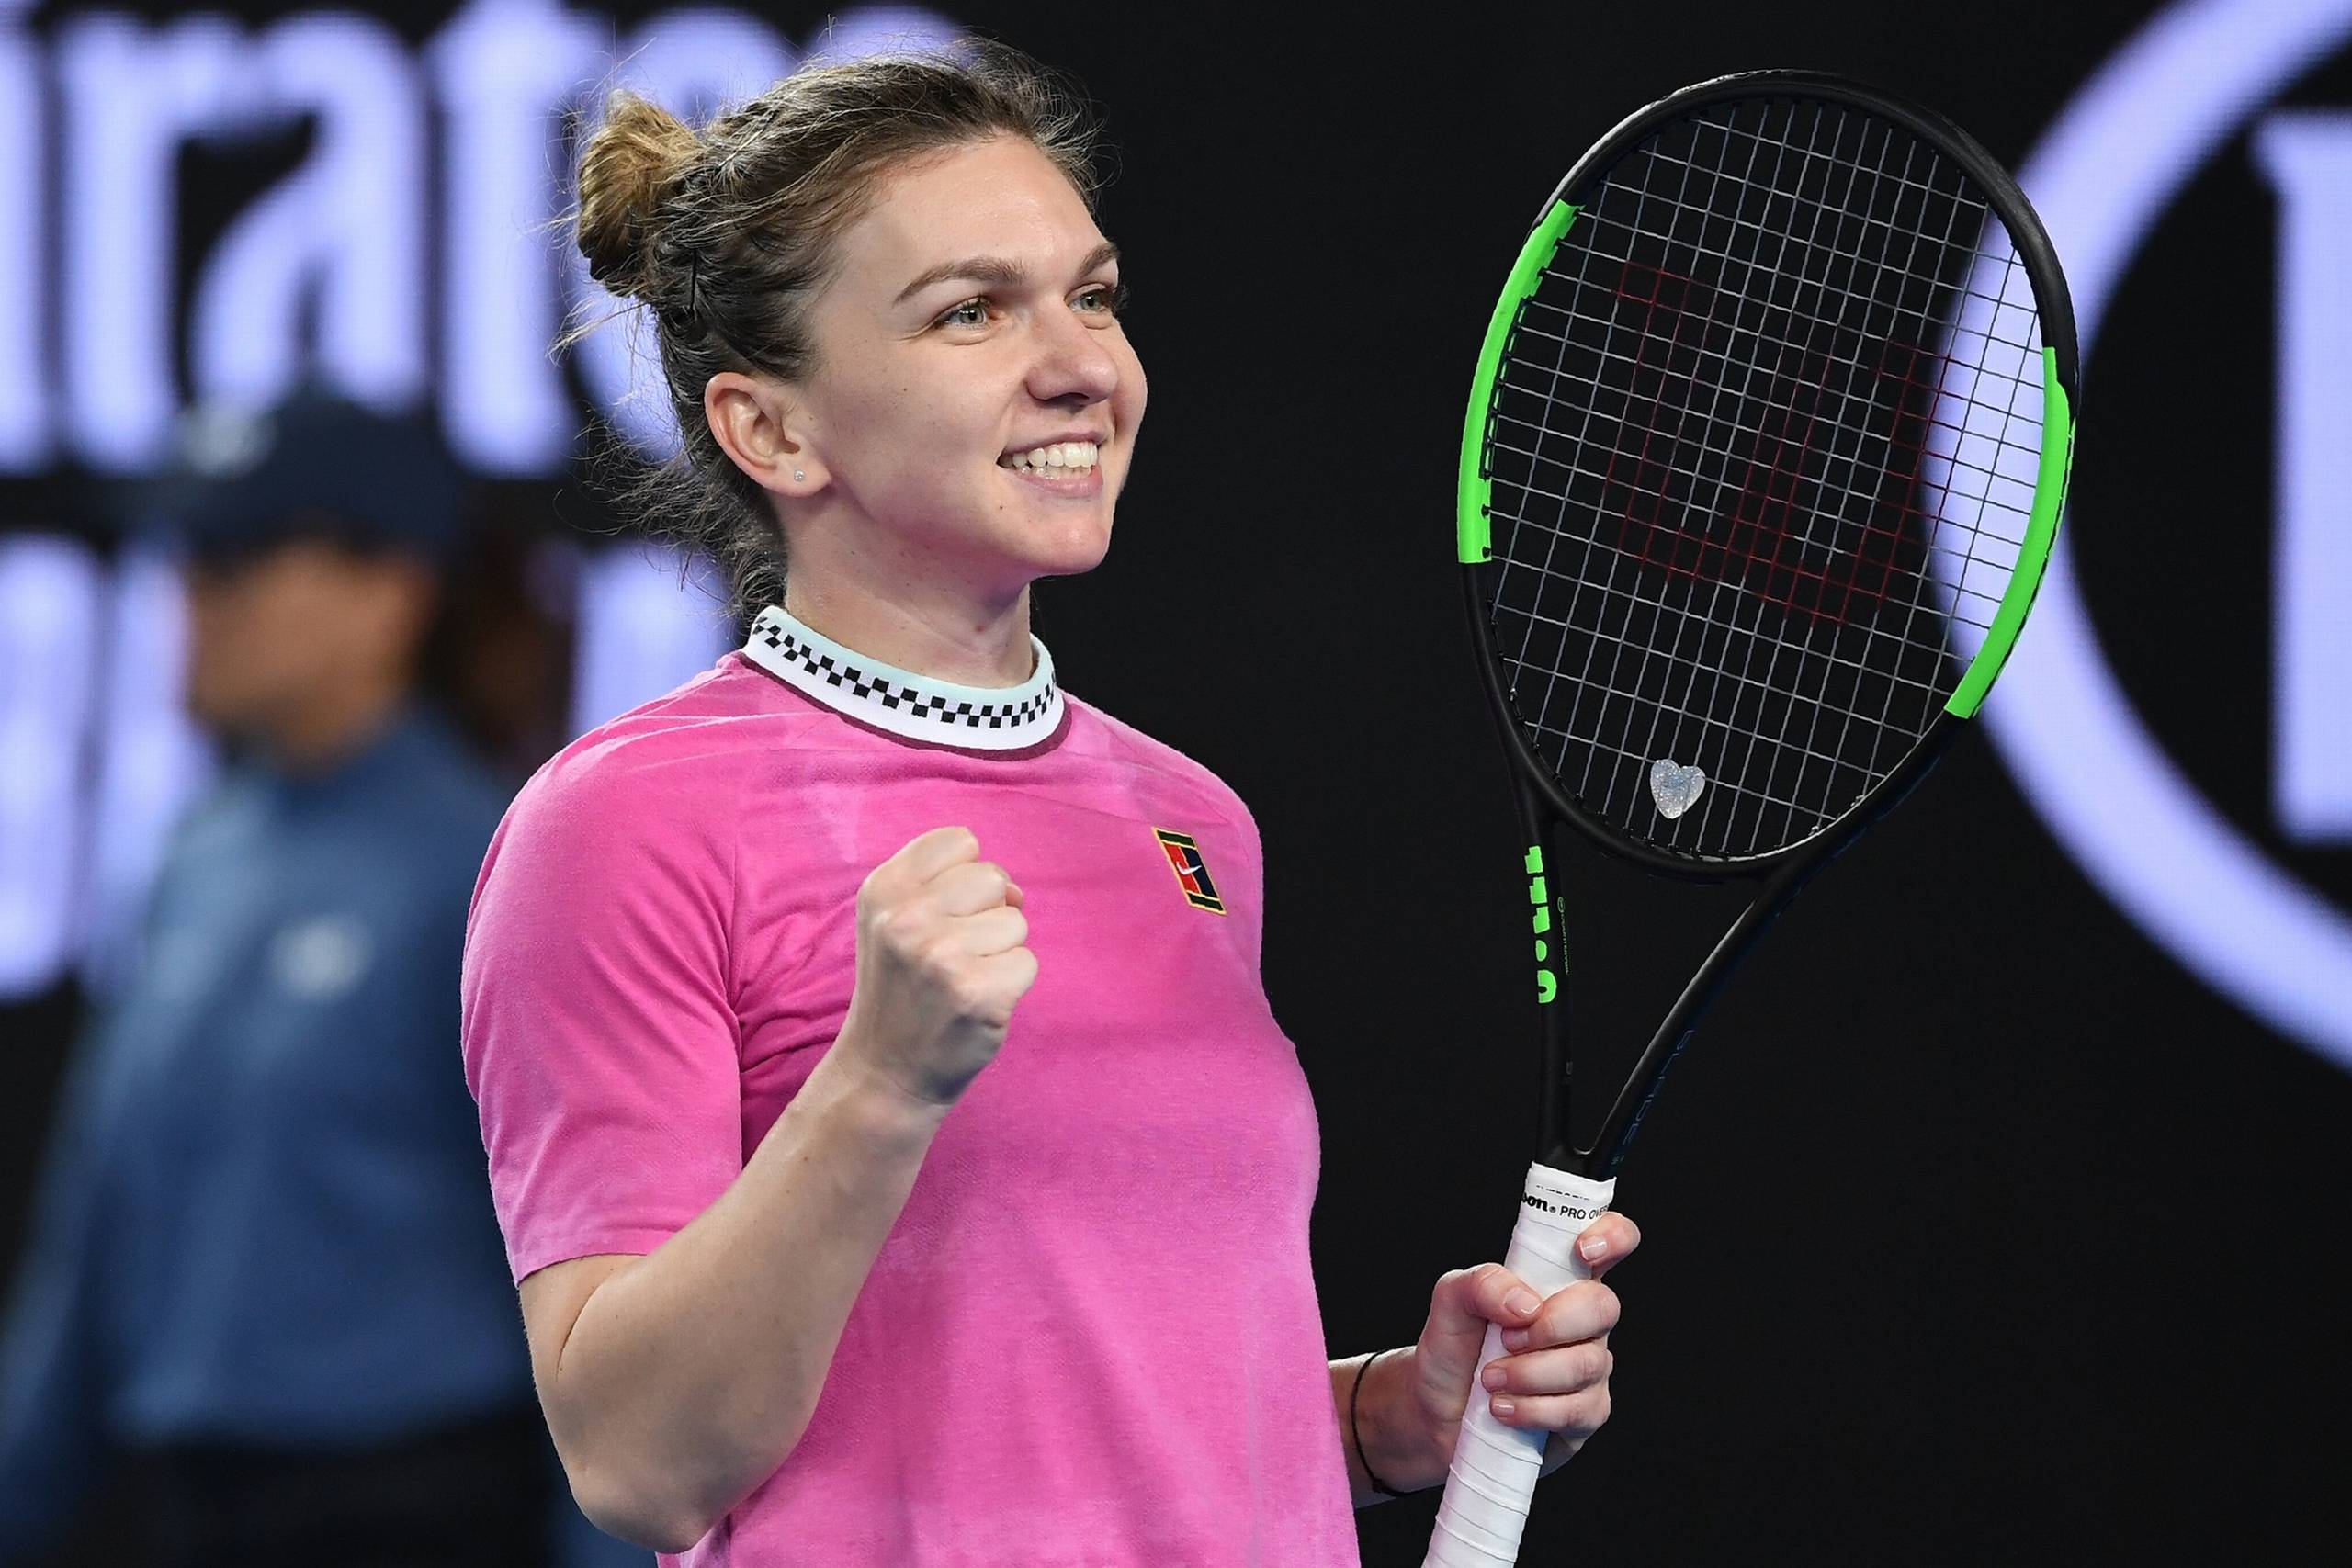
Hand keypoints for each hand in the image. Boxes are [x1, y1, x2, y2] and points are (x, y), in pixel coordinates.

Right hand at [835, 826, 1036, 1109]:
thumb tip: (1015, 891)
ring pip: (1015, 921)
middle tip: (952, 955)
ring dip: (1000, 951)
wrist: (885, 1072)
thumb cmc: (901, 989)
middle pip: (992, 877)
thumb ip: (947, 885)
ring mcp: (942, 956)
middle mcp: (906, 918)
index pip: (959, 841)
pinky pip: (1028, 962)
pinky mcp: (978, 993)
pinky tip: (977, 1003)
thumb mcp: (894, 921)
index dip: (964, 878)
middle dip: (986, 914)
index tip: (942, 916)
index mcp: (883, 889)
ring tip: (961, 980)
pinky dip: (1012, 984)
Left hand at [1377, 1212, 1641, 1488]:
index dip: (1612, 1236)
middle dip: (1552, 1325)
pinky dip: (1534, 1410)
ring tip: (1490, 1380)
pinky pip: (1579, 1410)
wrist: (1436, 1411)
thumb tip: (1527, 1304)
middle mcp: (1583, 1319)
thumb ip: (1482, 1284)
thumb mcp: (1451, 1301)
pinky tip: (1504, 1409)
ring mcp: (1589, 1365)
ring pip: (1587, 1363)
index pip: (1611, 1242)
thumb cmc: (1452, 1347)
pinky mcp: (1586, 1412)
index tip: (1582, 1251)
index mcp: (1558, 1278)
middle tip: (1506, 1340)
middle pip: (1604, 1307)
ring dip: (1530, 1374)